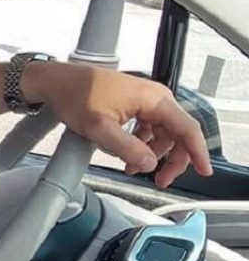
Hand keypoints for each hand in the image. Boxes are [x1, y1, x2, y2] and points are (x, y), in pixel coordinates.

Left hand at [25, 62, 213, 186]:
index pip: (187, 128)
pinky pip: (148, 129)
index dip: (197, 153)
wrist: (55, 81)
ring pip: (161, 133)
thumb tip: (149, 164)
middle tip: (160, 179)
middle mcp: (154, 97)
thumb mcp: (100, 128)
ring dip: (152, 153)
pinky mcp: (133, 104)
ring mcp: (144, 100)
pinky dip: (141, 144)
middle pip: (176, 134)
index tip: (204, 171)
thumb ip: (128, 149)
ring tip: (133, 168)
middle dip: (170, 159)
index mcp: (153, 99)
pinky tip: (127, 156)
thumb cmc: (75, 95)